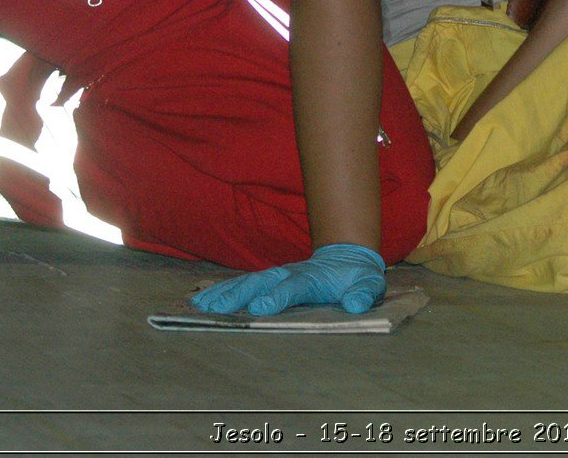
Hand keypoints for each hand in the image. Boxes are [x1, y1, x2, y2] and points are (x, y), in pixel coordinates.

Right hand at [189, 243, 385, 315]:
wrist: (347, 258)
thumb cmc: (357, 277)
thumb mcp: (367, 285)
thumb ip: (362, 294)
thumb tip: (354, 304)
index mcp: (311, 278)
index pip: (291, 287)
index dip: (276, 297)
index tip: (260, 308)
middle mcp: (289, 274)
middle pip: (260, 283)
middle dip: (238, 295)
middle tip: (216, 309)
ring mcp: (277, 275)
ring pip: (247, 282)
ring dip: (224, 293)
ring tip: (200, 306)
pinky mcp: (269, 281)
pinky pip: (242, 285)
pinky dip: (222, 291)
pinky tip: (202, 300)